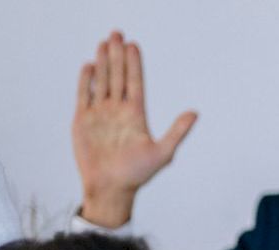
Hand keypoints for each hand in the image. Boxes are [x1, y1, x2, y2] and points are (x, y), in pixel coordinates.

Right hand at [74, 31, 196, 227]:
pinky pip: (84, 95)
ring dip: (103, 63)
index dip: (134, 64)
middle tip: (117, 33)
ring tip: (104, 43)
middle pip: (117, 76)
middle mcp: (118, 110)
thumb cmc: (137, 174)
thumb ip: (177, 131)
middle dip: (117, 55)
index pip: (135, 82)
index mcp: (136, 114)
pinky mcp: (83, 121)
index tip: (134, 45)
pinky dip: (86, 81)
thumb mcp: (163, 153)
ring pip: (102, 82)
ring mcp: (100, 114)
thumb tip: (195, 113)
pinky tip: (89, 66)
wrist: (110, 188)